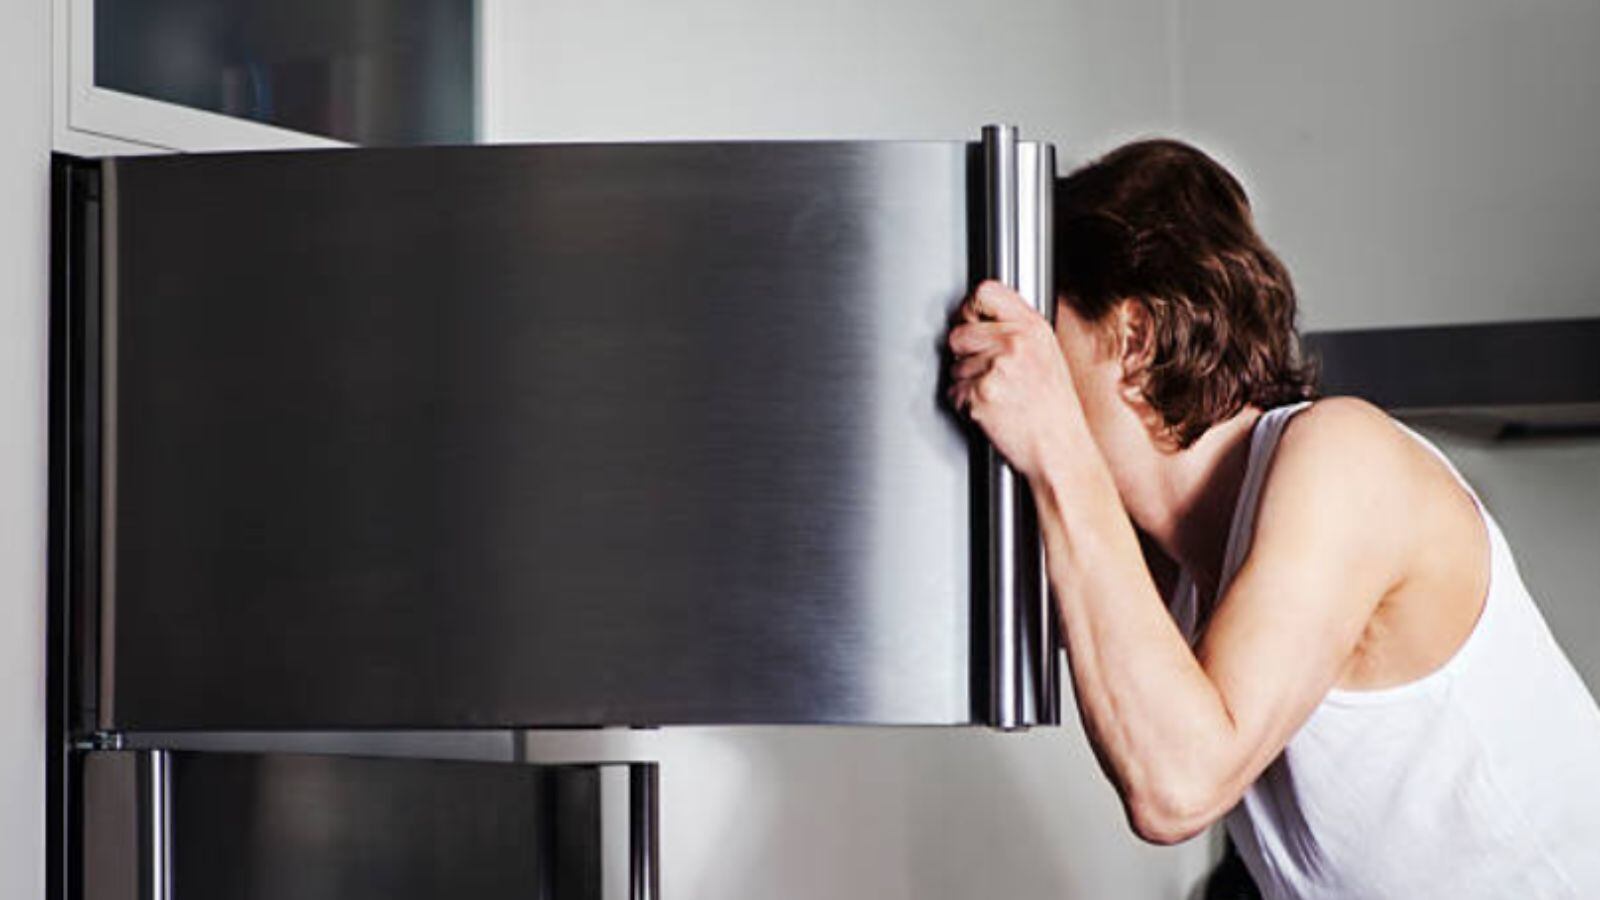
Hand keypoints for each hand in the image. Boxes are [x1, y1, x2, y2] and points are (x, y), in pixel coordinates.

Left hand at [947, 281, 1084, 480]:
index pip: (985, 292)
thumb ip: (1017, 330)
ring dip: (967, 383)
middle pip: (959, 333)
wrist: (1060, 449)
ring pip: (955, 367)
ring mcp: (996, 368)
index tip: (970, 321)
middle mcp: (1015, 343)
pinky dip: (965, 405)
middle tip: (987, 373)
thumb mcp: (1048, 355)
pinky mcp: (980, 394)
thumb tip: (980, 318)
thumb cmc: (1055, 410)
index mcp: (1033, 328)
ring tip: (998, 396)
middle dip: (964, 354)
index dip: (970, 308)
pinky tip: (991, 410)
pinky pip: (954, 392)